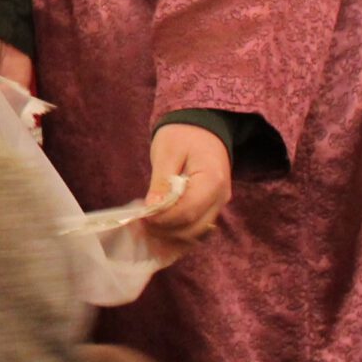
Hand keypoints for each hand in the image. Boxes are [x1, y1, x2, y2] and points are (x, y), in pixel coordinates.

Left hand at [143, 123, 232, 248]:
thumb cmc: (183, 134)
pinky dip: (178, 232)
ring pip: (195, 233)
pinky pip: (196, 228)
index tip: (141, 218)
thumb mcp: (167, 152)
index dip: (163, 220)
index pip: (187, 212)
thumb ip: (161, 182)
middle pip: (193, 228)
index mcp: (212, 181)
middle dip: (165, 231)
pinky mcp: (212, 207)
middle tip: (140, 225)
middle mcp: (221, 197)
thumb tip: (151, 208)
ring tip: (146, 227)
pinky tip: (159, 227)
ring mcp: (218, 204)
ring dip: (170, 235)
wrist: (203, 126)